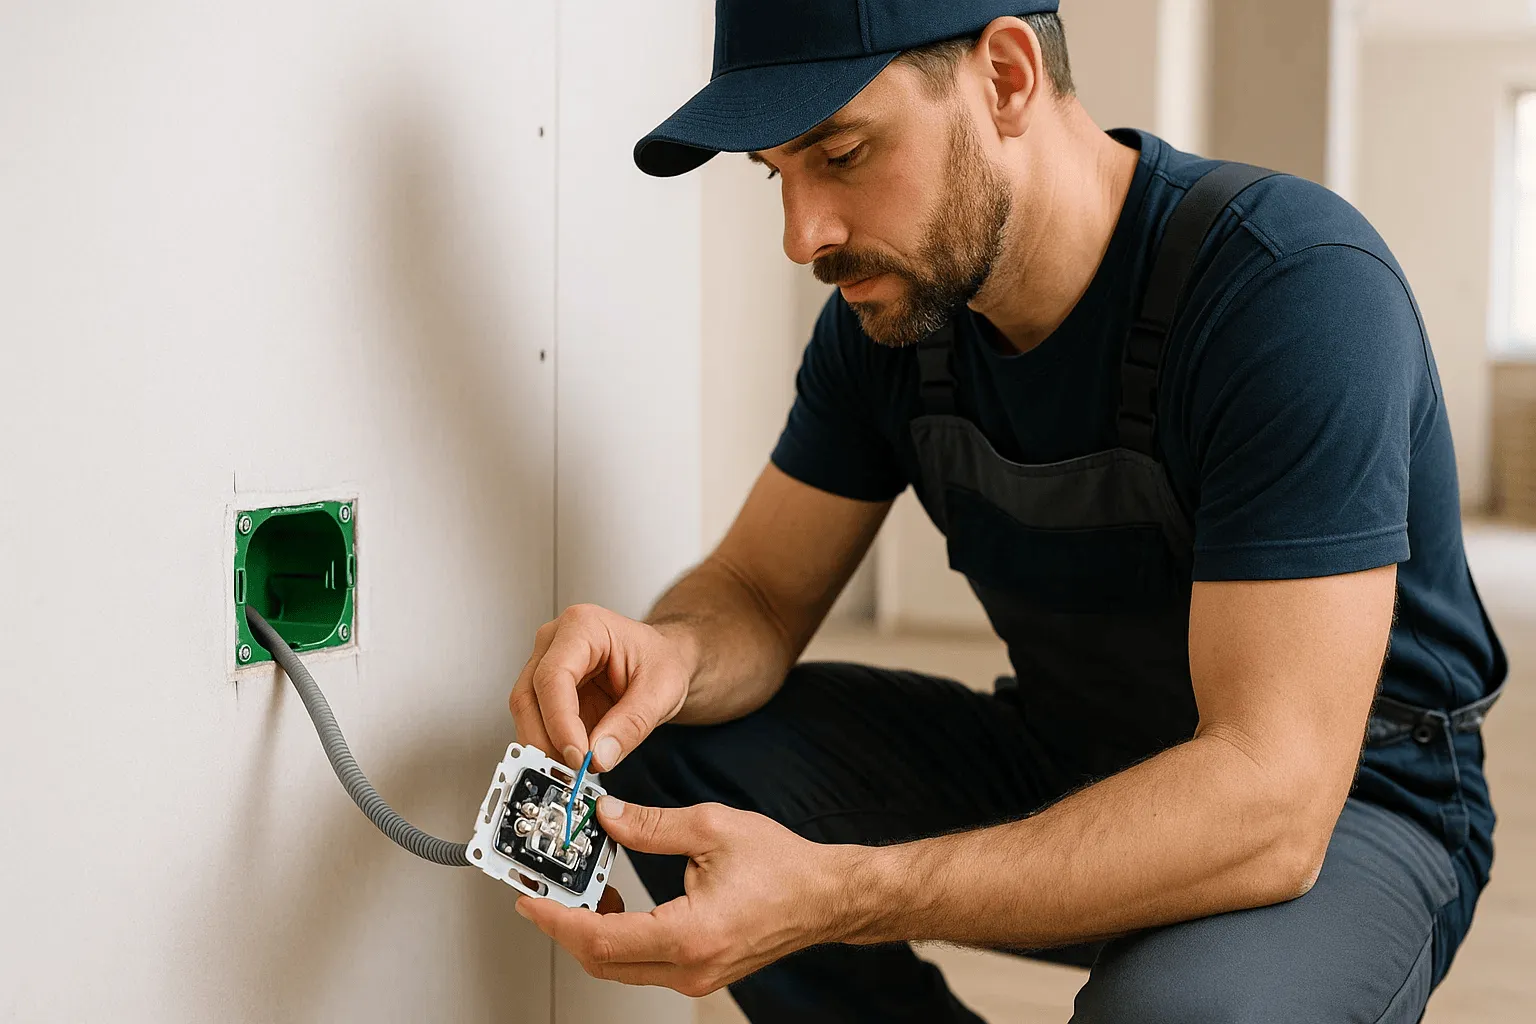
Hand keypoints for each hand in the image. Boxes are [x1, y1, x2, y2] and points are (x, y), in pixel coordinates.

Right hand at [508, 604, 691, 770]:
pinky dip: (551, 747)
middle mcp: (555, 642)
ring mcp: (546, 665)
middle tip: (574, 769)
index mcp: (583, 626)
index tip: (577, 754)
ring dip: (546, 747)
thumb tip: (599, 755)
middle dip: (547, 740)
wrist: (663, 661)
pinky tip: (573, 759)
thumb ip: (632, 723)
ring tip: (578, 767)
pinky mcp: (546, 692)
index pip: (554, 676)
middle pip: (528, 695)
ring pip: (526, 712)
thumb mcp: (662, 690)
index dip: (560, 721)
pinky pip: (536, 723)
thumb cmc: (661, 660)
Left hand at [515, 796, 856, 996]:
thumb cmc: (783, 867)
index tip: (531, 901)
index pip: (603, 939)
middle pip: (603, 961)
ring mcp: (695, 976)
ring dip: (590, 933)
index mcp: (691, 934)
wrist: (824, 896)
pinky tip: (612, 906)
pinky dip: (617, 939)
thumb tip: (605, 817)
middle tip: (542, 895)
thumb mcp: (711, 828)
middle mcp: (690, 966)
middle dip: (564, 927)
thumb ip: (650, 824)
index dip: (557, 921)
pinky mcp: (698, 972)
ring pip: (620, 967)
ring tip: (575, 894)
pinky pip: (642, 964)